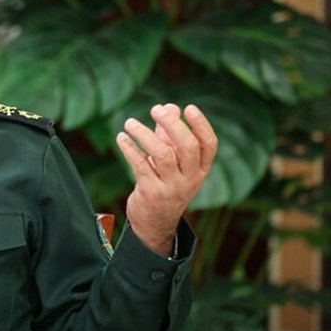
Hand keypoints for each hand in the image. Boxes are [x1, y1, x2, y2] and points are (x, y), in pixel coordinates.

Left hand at [116, 103, 217, 256]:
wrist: (155, 223)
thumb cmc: (165, 184)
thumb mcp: (173, 162)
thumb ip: (170, 135)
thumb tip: (169, 107)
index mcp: (200, 169)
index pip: (209, 145)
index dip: (201, 125)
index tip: (189, 107)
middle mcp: (190, 179)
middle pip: (188, 147)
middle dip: (172, 125)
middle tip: (155, 109)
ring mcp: (171, 188)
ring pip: (162, 155)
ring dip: (144, 135)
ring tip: (129, 122)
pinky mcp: (151, 193)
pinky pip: (140, 165)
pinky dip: (129, 149)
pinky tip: (121, 138)